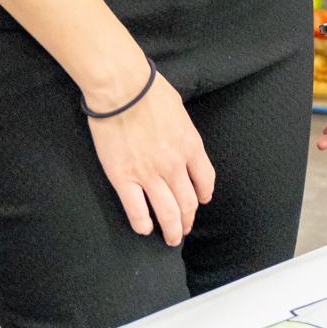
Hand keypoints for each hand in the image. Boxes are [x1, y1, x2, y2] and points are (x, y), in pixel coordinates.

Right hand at [85, 68, 214, 245]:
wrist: (122, 88)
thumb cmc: (149, 91)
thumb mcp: (179, 110)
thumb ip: (184, 131)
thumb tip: (181, 140)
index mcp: (190, 145)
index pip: (205, 179)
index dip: (203, 194)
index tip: (201, 202)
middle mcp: (174, 164)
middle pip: (187, 202)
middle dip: (187, 219)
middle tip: (184, 229)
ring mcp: (149, 174)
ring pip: (167, 212)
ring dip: (171, 229)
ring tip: (170, 238)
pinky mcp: (124, 178)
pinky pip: (137, 210)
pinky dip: (143, 224)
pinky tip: (145, 229)